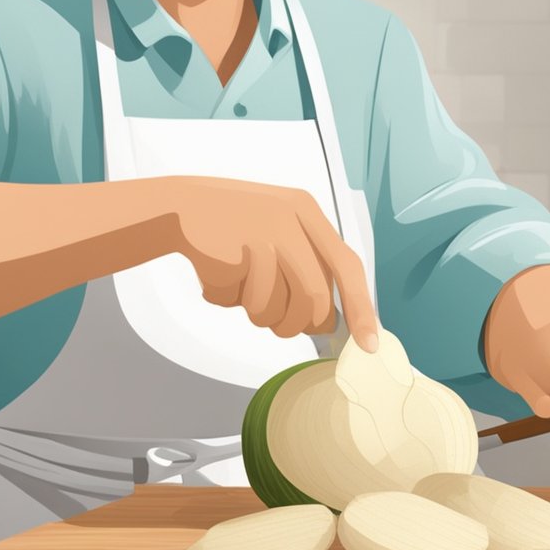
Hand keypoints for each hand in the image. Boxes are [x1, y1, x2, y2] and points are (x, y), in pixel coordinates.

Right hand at [165, 176, 379, 351]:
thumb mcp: (281, 228)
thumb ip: (309, 265)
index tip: (368, 343)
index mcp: (306, 212)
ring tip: (242, 289)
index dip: (360, 308)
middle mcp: (287, 220)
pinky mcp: (228, 253)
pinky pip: (235, 302)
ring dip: (256, 313)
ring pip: (272, 308)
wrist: (180, 205)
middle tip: (279, 321)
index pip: (347, 266)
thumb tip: (331, 321)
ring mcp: (256, 236)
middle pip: (313, 300)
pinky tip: (219, 276)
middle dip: (296, 323)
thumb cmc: (236, 226)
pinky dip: (225, 299)